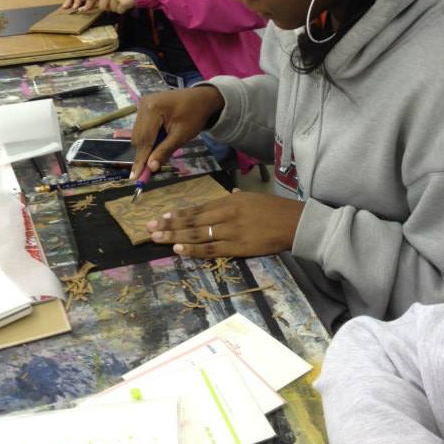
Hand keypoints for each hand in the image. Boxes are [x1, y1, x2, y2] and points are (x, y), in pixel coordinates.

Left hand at [82, 0, 134, 13]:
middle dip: (108, 6)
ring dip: (116, 7)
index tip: (88, 7)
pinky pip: (119, 11)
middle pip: (102, 5)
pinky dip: (123, 9)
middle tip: (116, 1)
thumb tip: (91, 2)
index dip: (90, 1)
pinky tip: (127, 2)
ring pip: (111, 9)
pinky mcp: (122, 2)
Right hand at [130, 86, 223, 178]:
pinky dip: (149, 138)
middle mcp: (143, 105)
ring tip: (164, 145)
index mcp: (152, 109)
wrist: (201, 98)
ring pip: (138, 134)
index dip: (140, 160)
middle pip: (138, 137)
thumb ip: (165, 150)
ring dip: (147, 145)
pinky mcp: (144, 108)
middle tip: (151, 168)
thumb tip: (151, 167)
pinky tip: (161, 138)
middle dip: (144, 153)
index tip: (135, 177)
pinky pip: (142, 128)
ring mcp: (142, 105)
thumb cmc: (195, 115)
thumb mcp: (182, 135)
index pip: (144, 139)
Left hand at [147, 190, 304, 258]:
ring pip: (198, 234)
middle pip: (193, 221)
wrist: (294, 223)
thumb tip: (228, 194)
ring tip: (157, 239)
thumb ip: (237, 197)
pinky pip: (211, 249)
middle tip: (149, 229)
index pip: (198, 208)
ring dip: (175, 237)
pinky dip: (194, 249)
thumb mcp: (252, 197)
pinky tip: (179, 249)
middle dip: (169, 225)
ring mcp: (231, 231)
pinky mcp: (238, 247)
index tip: (160, 216)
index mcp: (229, 201)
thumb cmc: (274, 209)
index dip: (178, 214)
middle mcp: (226, 214)